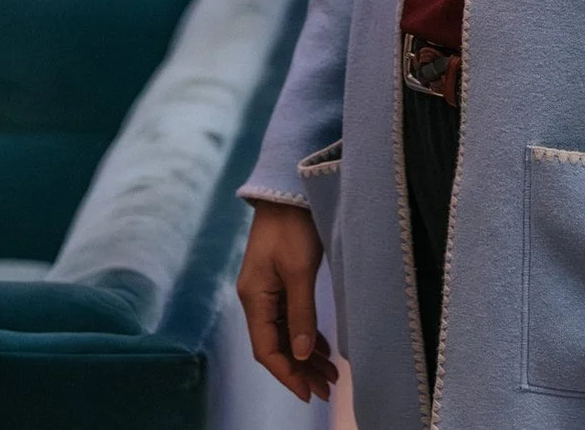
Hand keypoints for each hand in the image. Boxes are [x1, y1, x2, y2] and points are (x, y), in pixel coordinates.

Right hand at [238, 201, 334, 401]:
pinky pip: (289, 319)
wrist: (286, 191)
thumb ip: (301, 315)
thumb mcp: (299, 272)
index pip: (266, 349)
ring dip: (304, 355)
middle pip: (276, 345)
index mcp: (254, 298)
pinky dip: (304, 336)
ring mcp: (266, 291)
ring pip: (284, 334)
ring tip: (330, 375)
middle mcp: (256, 298)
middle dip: (300, 370)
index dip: (287, 374)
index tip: (308, 393)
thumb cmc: (292, 227)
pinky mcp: (278, 282)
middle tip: (327, 389)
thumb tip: (301, 355)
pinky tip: (321, 348)